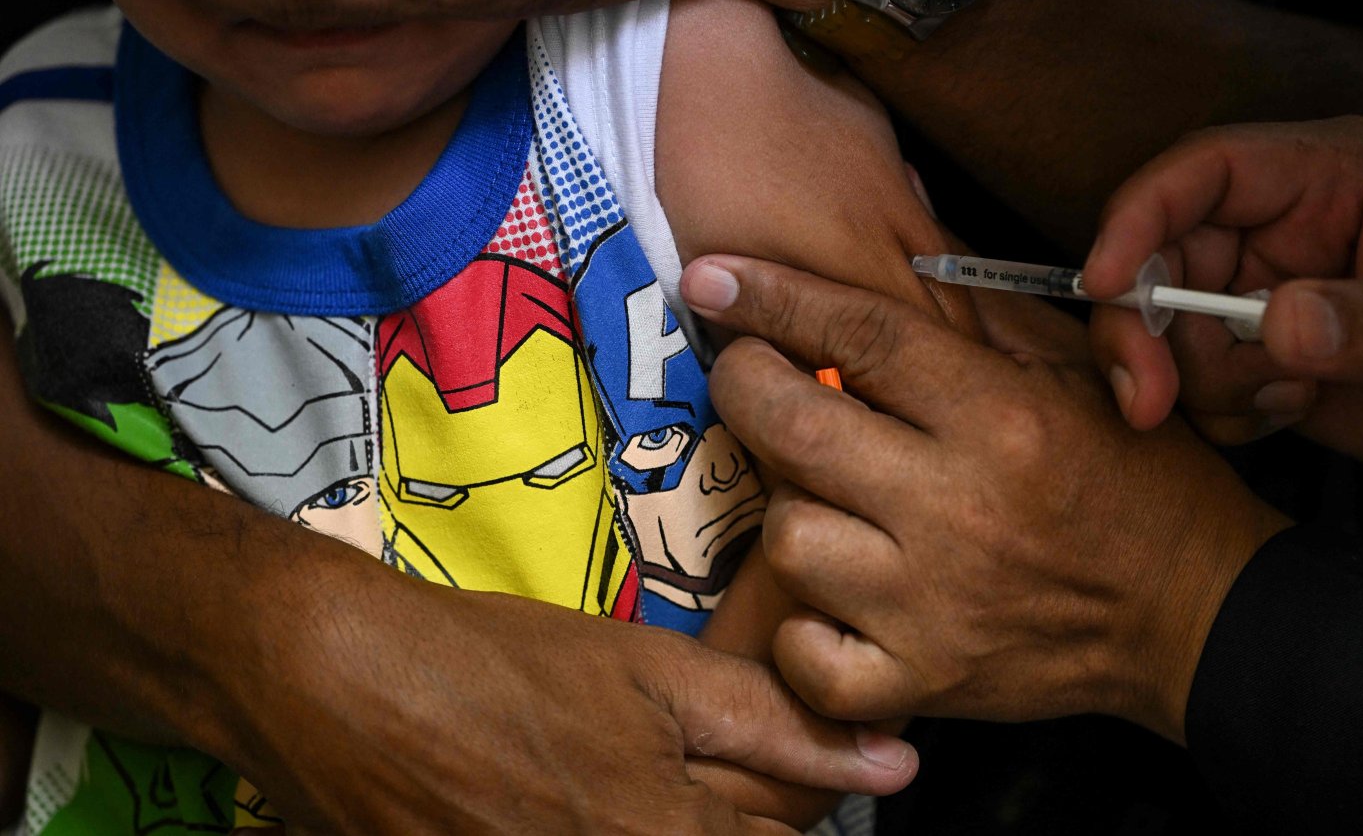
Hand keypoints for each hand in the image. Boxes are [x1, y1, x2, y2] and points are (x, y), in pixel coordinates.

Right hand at [212, 556, 916, 834]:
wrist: (340, 687)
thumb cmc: (497, 666)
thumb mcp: (648, 673)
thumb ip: (775, 725)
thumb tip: (898, 762)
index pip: (797, 832)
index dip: (804, 779)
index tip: (780, 746)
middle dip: (747, 803)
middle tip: (683, 746)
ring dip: (686, 812)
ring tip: (627, 765)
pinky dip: (625, 819)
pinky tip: (583, 785)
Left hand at [679, 254, 1287, 742]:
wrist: (1195, 613)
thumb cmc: (1137, 481)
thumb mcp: (1081, 375)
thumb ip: (982, 321)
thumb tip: (887, 264)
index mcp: (999, 418)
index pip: (861, 338)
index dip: (773, 298)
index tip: (712, 279)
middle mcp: (957, 508)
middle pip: (792, 430)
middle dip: (744, 385)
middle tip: (749, 373)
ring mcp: (933, 606)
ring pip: (788, 539)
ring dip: (790, 507)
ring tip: (822, 495)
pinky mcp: (927, 681)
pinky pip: (809, 659)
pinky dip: (802, 630)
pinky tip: (830, 600)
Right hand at [1081, 115, 1362, 473]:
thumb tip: (1280, 324)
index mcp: (1331, 178)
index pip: (1203, 172)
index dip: (1138, 218)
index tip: (1103, 283)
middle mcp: (1283, 228)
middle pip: (1157, 257)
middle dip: (1141, 330)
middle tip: (1151, 400)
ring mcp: (1266, 292)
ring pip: (1166, 330)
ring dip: (1197, 382)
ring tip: (1286, 400)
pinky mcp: (1262, 352)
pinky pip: (1196, 383)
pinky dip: (1222, 413)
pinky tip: (1292, 411)